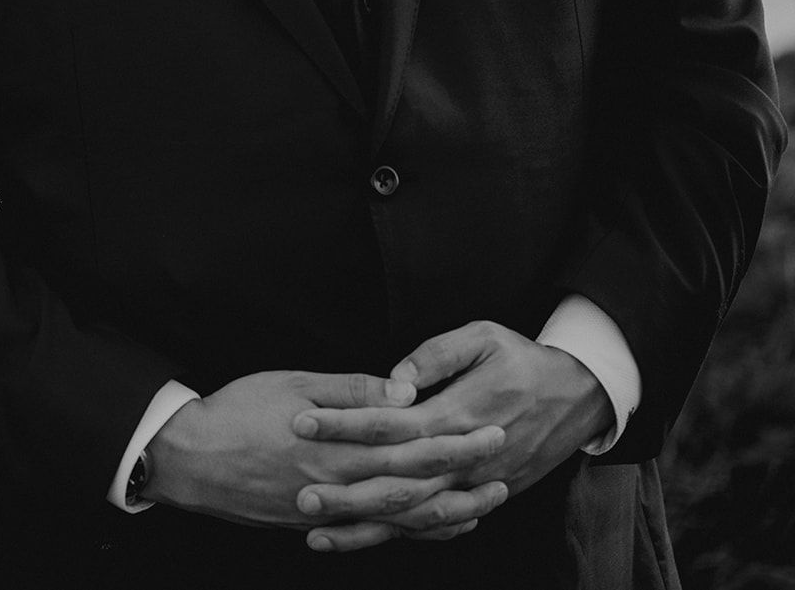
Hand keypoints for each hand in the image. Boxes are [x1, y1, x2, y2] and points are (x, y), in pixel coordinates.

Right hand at [142, 370, 508, 531]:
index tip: (491, 429)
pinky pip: (373, 532)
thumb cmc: (238, 410)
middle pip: (416, 485)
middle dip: (463, 476)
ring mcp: (329, 510)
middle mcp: (341, 484)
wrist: (190, 459)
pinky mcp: (314, 523)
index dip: (455, 440)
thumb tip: (404, 391)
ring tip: (484, 504)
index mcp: (340, 446)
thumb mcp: (294, 383)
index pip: (411, 446)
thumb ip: (351, 390)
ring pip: (400, 518)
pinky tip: (432, 525)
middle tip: (503, 465)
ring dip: (446, 511)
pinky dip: (408, 531)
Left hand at [291, 320, 612, 551]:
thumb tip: (393, 380)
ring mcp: (475, 484)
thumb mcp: (483, 337)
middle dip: (345, 491)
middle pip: (396, 480)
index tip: (302, 422)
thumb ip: (436, 356)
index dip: (344, 424)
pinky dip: (398, 536)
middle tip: (298, 494)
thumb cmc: (522, 359)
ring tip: (314, 531)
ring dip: (364, 525)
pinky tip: (360, 540)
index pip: (390, 423)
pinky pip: (435, 525)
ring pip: (413, 514)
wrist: (580, 395)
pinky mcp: (482, 497)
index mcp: (459, 413)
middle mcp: (465, 457)